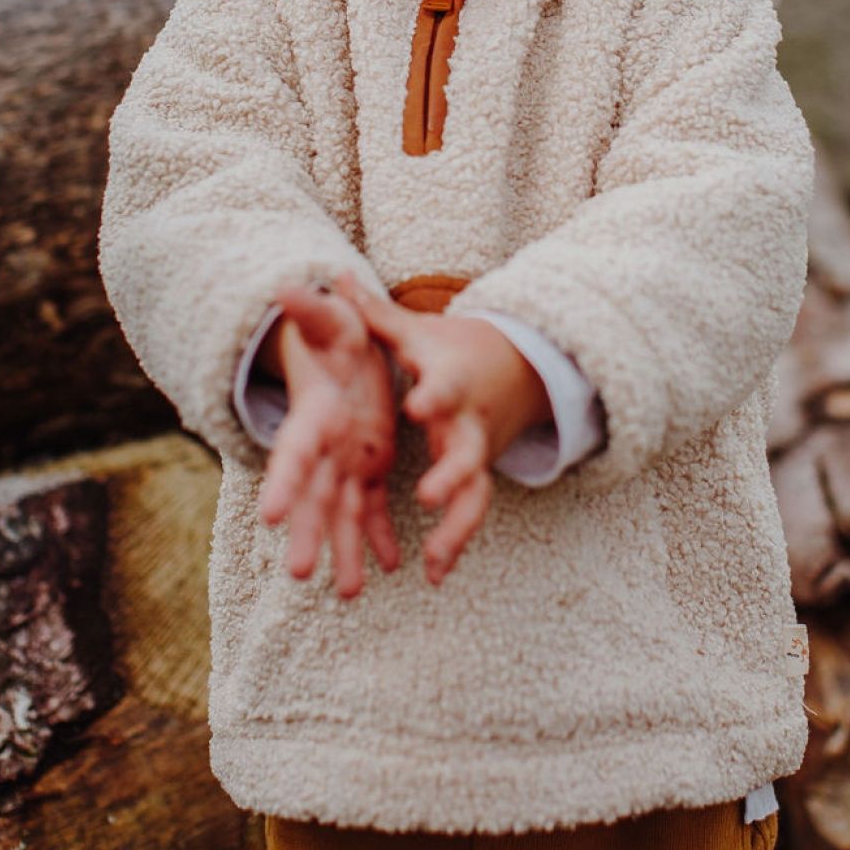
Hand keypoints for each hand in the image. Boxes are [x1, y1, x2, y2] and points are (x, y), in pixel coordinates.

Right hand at [256, 285, 401, 597]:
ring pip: (343, 512)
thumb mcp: (329, 318)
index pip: (294, 451)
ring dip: (343, 551)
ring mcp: (345, 460)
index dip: (282, 482)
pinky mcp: (367, 465)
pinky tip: (386, 567)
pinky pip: (371, 507)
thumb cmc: (332, 330)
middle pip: (313, 495)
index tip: (270, 517)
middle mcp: (325, 446)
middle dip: (308, 533)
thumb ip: (312, 309)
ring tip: (346, 594)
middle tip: (301, 574)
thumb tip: (285, 287)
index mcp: (315, 414)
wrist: (339, 347)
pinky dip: (376, 536)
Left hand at [328, 274, 552, 585]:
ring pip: (475, 495)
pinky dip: (453, 544)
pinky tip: (433, 574)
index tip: (419, 406)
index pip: (442, 387)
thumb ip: (372, 312)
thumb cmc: (450, 347)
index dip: (433, 396)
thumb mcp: (414, 330)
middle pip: (466, 452)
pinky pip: (469, 513)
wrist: (516, 364)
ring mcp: (475, 453)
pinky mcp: (475, 475)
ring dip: (456, 529)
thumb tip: (333, 275)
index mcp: (448, 381)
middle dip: (451, 474)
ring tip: (434, 563)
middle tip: (430, 496)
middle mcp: (467, 422)